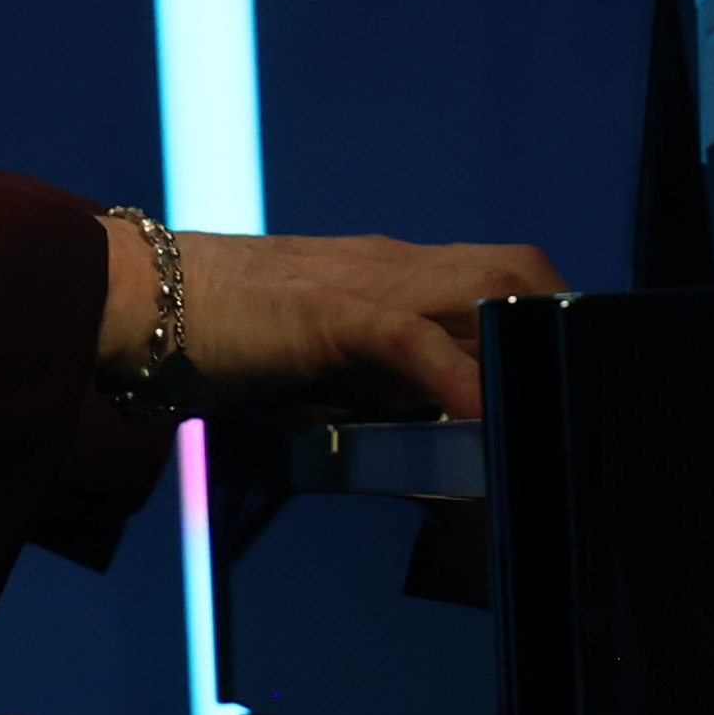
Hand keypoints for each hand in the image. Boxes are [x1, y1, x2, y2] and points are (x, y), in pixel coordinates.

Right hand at [102, 221, 570, 421]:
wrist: (130, 296)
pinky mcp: (327, 311)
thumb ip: (370, 395)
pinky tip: (480, 415)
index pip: (494, 275)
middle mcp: (389, 265)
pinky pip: (411, 338)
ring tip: (554, 396)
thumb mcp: (314, 367)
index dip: (541, 312)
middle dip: (560, 320)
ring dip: (527, 340)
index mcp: (387, 273)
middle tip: (583, 382)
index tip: (566, 362)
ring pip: (482, 287)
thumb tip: (430, 448)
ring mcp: (361, 282)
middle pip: (512, 269)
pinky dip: (456, 377)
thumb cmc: (211, 336)